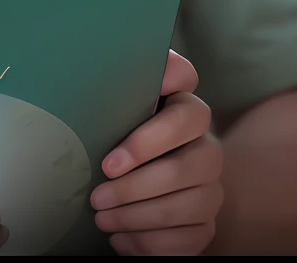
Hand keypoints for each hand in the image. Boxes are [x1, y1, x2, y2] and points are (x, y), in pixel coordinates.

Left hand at [90, 51, 222, 254]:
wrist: (131, 192)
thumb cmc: (113, 145)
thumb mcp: (107, 116)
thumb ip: (110, 88)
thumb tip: (86, 55)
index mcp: (182, 107)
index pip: (187, 93)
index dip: (154, 126)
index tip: (112, 159)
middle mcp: (205, 143)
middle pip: (191, 161)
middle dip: (139, 184)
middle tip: (98, 197)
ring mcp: (210, 185)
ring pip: (190, 203)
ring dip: (140, 216)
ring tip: (103, 220)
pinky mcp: (206, 222)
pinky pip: (190, 237)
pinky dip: (151, 242)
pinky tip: (121, 240)